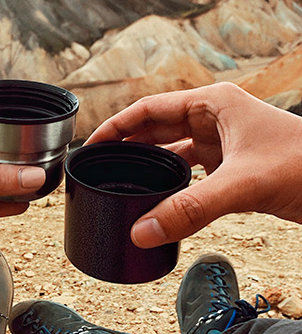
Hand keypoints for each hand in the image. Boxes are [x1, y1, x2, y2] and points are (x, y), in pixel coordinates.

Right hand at [86, 82, 301, 247]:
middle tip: (98, 168)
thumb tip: (141, 231)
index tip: (91, 144)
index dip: (117, 126)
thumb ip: (190, 209)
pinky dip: (174, 186)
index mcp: (213, 103)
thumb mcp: (242, 184)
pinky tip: (159, 200)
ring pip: (175, 153)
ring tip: (121, 184)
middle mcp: (216, 118)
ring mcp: (225, 143)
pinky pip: (192, 174)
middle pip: (158, 130)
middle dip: (129, 148)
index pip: (150, 109)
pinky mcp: (233, 167)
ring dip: (151, 168)